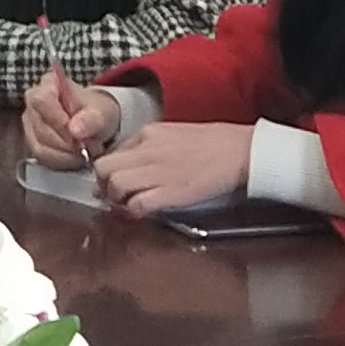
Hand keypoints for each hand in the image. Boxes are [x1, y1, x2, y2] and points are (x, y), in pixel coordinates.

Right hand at [22, 71, 123, 167]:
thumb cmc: (97, 112)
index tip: (76, 134)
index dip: (57, 119)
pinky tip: (75, 159)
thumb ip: (91, 119)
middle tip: (88, 148)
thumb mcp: (103, 112)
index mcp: (49, 82)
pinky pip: (41, 157)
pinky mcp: (31, 142)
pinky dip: (61, 161)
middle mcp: (33, 101)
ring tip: (85, 154)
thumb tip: (74, 130)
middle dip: (66, 142)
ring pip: (40, 145)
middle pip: (41, 126)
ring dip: (65, 154)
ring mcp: (30, 122)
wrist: (96, 123)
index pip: (42, 100)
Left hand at [99, 120, 255, 214]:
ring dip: (116, 199)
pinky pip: (137, 204)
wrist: (240, 151)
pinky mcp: (171, 191)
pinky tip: (143, 212)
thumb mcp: (173, 133)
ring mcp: (158, 171)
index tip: (110, 183)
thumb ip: (149, 146)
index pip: (110, 153)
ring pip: (115, 185)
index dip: (107, 172)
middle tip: (113, 195)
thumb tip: (129, 164)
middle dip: (103, 185)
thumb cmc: (212, 144)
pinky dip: (134, 211)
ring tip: (127, 205)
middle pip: (103, 168)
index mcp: (148, 134)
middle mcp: (148, 150)